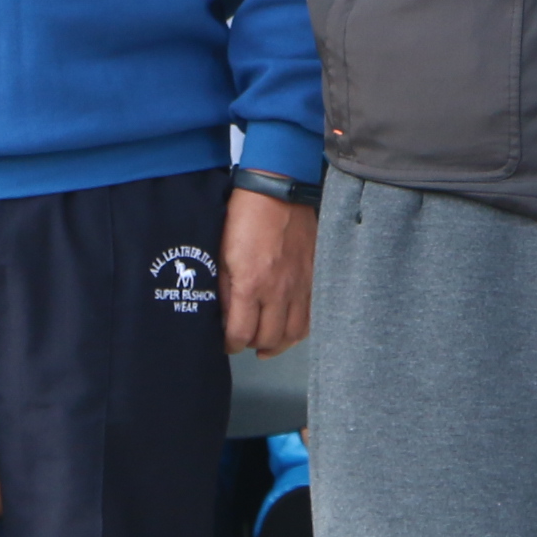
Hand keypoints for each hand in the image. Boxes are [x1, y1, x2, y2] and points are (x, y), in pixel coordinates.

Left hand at [221, 188, 315, 355]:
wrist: (278, 190)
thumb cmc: (245, 216)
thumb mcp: (222, 254)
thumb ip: (225, 290)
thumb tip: (226, 316)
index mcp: (251, 284)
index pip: (241, 333)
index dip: (231, 345)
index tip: (227, 343)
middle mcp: (278, 290)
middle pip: (269, 339)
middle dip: (253, 345)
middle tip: (244, 341)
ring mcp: (300, 285)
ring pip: (294, 333)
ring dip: (279, 344)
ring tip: (267, 344)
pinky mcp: (313, 277)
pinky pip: (310, 316)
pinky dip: (299, 329)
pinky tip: (288, 328)